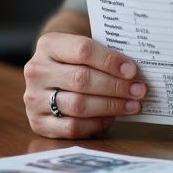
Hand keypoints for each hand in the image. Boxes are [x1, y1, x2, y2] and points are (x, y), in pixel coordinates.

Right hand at [23, 32, 145, 138]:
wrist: (48, 73)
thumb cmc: (73, 59)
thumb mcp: (81, 46)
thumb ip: (102, 56)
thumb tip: (133, 74)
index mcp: (48, 45)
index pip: (83, 50)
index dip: (110, 61)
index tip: (132, 70)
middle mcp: (37, 71)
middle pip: (82, 79)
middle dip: (115, 86)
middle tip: (138, 90)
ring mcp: (34, 98)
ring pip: (78, 105)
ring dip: (110, 106)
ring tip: (131, 105)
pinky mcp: (38, 122)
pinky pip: (72, 127)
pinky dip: (96, 123)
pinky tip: (111, 118)